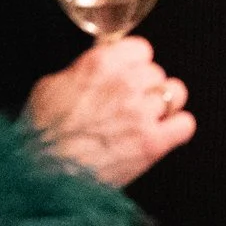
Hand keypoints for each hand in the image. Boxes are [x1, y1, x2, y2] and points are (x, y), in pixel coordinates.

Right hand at [26, 38, 195, 186]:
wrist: (43, 177)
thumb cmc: (40, 135)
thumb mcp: (50, 87)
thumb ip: (81, 71)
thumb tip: (96, 66)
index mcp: (101, 65)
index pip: (141, 48)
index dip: (134, 64)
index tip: (129, 73)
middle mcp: (126, 84)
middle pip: (157, 72)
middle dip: (145, 87)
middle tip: (130, 104)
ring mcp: (142, 114)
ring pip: (176, 93)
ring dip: (163, 105)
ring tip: (149, 118)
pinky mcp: (153, 143)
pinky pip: (185, 124)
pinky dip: (177, 129)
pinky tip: (163, 134)